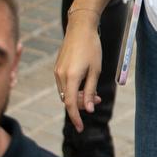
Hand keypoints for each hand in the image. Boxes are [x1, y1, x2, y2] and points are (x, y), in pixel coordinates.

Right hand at [53, 17, 103, 132]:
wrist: (80, 28)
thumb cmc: (92, 48)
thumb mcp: (96, 70)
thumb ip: (91, 90)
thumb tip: (88, 109)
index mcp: (70, 77)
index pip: (71, 104)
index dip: (76, 118)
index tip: (81, 128)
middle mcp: (60, 76)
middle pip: (69, 99)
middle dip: (83, 104)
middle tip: (99, 100)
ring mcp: (57, 72)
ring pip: (67, 93)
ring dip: (79, 96)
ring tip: (95, 92)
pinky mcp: (57, 68)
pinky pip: (64, 85)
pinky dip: (74, 88)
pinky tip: (85, 83)